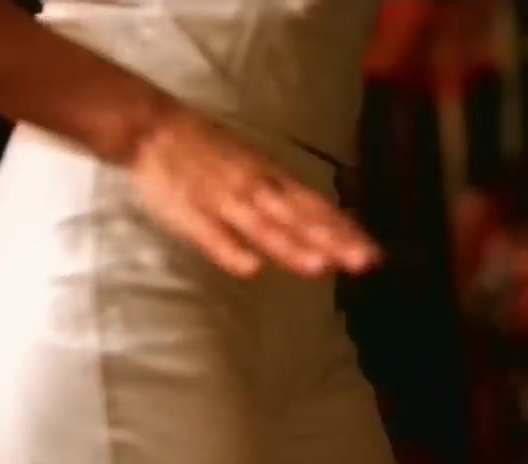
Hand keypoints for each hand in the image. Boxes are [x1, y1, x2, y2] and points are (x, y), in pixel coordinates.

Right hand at [128, 110, 381, 277]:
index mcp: (270, 176)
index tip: (374, 253)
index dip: (344, 229)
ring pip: (263, 226)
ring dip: (293, 246)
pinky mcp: (189, 213)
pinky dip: (231, 252)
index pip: (315, 206)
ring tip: (322, 267)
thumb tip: (319, 221)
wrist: (153, 129)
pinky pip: (212, 236)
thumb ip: (283, 194)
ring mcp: (223, 200)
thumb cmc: (208, 150)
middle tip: (366, 263)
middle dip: (333, 240)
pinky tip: (251, 271)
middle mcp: (255, 187)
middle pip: (298, 217)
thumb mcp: (254, 164)